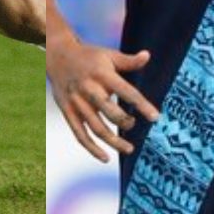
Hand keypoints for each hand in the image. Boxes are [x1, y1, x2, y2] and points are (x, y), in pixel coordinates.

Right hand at [46, 34, 159, 162]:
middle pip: (110, 111)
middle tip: (134, 125)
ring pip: (96, 127)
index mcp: (102, 74)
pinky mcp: (68, 112)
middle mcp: (89, 89)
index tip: (155, 117)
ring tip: (129, 149)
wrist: (57, 55)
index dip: (141, 105)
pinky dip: (92, 148)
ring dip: (113, 141)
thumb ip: (128, 61)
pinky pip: (80, 134)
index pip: (126, 91)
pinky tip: (105, 158)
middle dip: (125, 122)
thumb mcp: (109, 55)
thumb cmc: (89, 57)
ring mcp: (77, 102)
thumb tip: (147, 55)